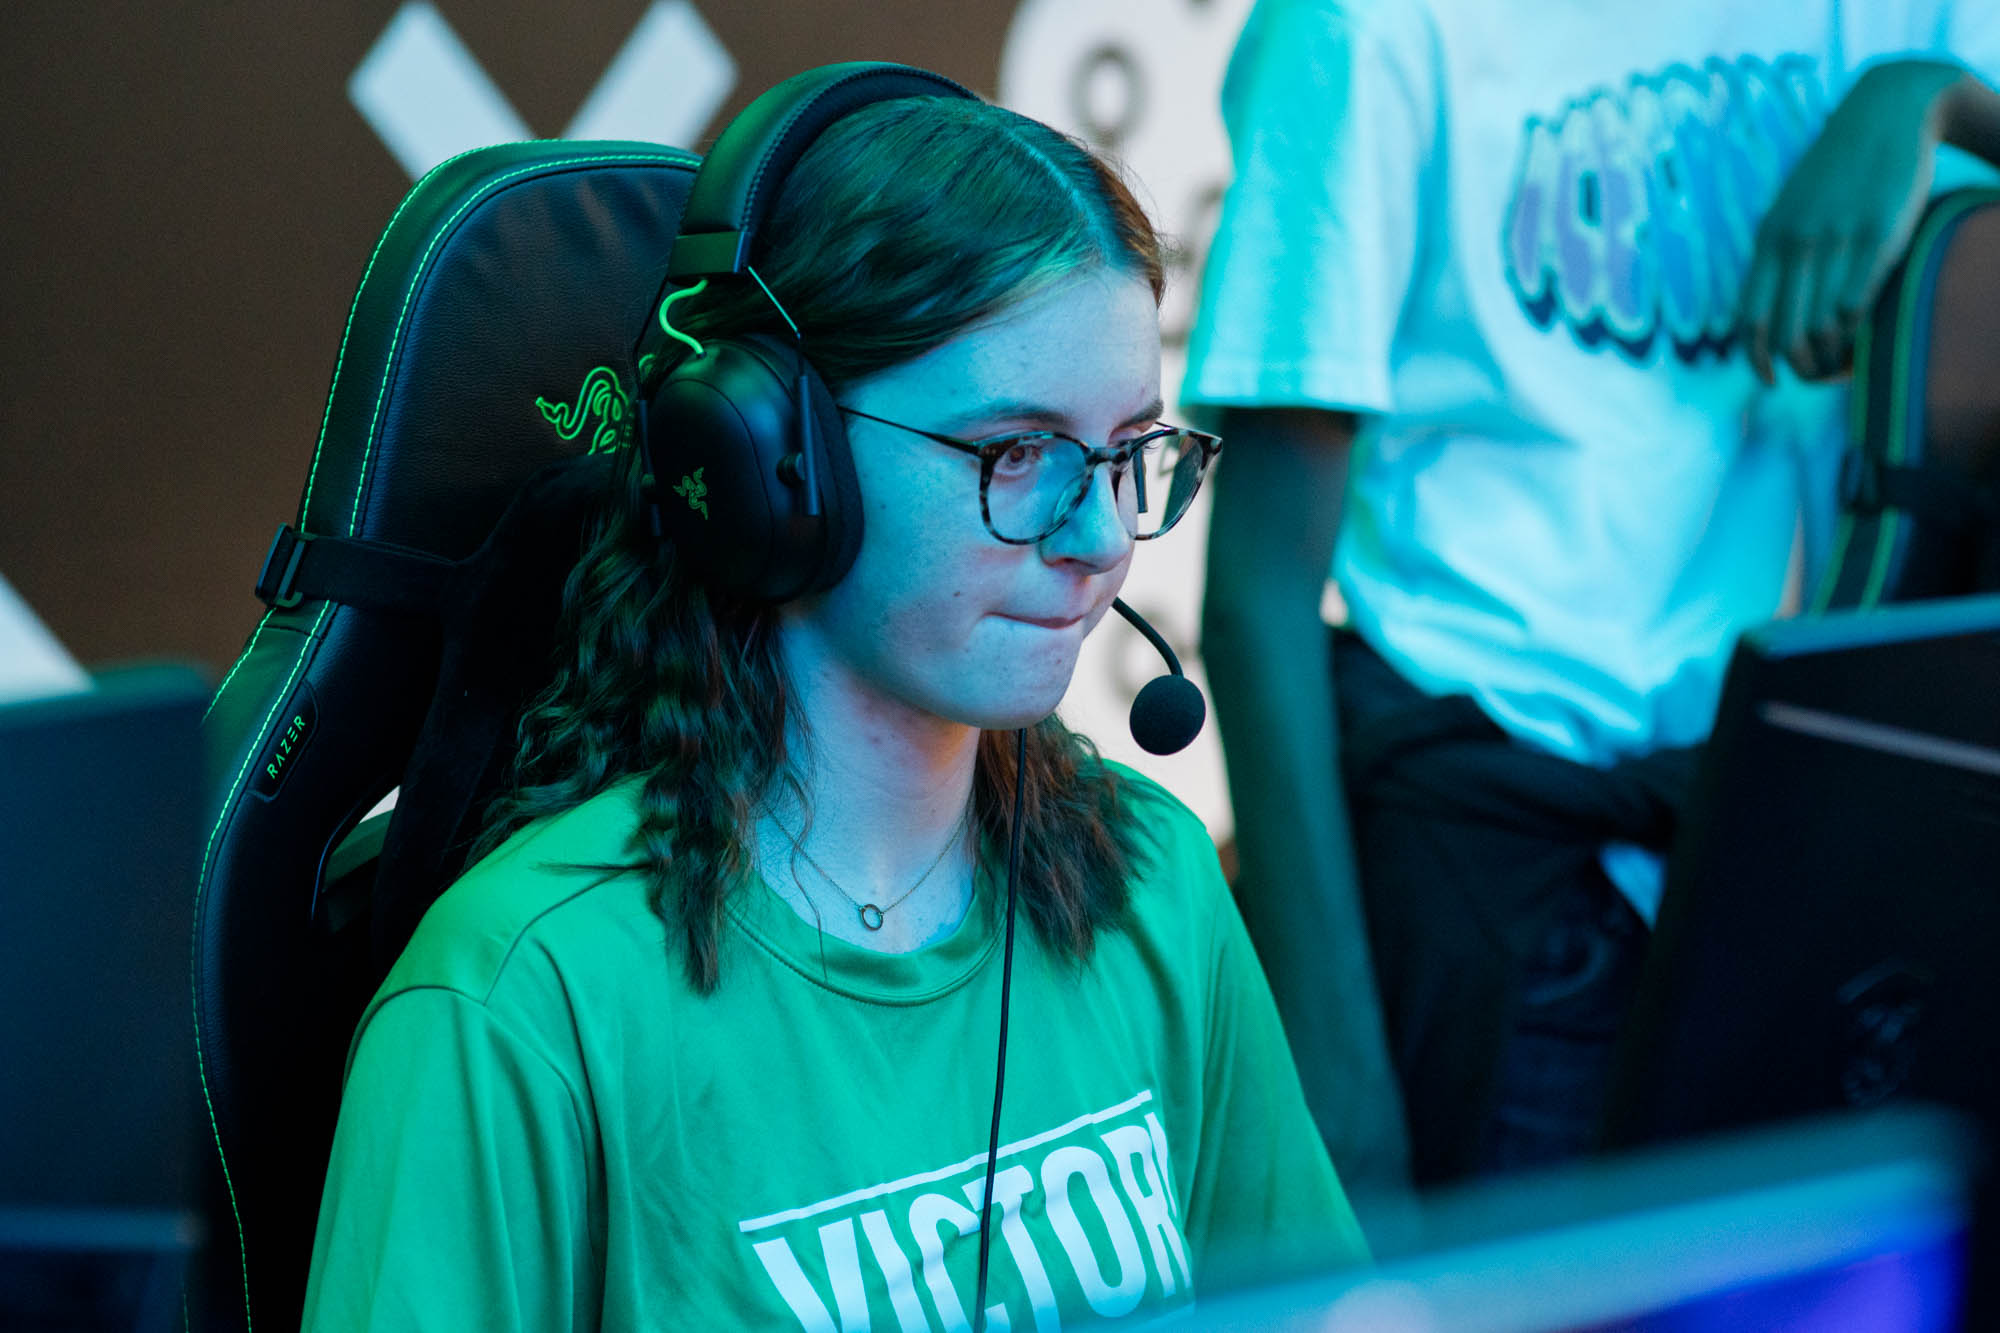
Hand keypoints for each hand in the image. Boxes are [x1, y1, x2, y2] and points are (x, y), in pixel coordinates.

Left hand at [1737, 60, 1968, 384]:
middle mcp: (1795, 243)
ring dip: (1833, 358)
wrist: (1889, 110)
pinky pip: (1857, 303)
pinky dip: (1858, 332)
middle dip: (1802, 368)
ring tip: (1846, 365)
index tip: (1773, 381)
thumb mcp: (1795, 208)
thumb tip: (1772, 307)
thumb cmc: (1841, 169)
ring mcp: (1835, 238)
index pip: (1749, 318)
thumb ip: (1781, 252)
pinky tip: (1868, 336)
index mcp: (1769, 240)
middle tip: (1823, 376)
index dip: (1757, 360)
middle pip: (1785, 334)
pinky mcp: (1877, 233)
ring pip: (1820, 327)